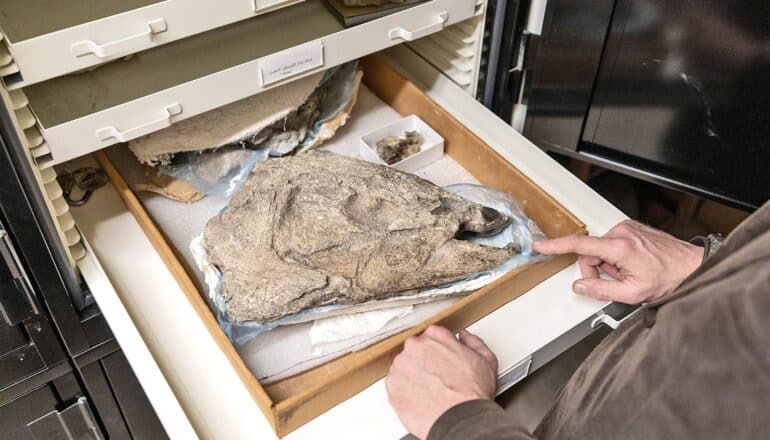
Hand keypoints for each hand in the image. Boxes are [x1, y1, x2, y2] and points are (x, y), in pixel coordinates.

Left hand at [385, 325, 497, 439]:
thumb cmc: (471, 394)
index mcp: (436, 336)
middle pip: (415, 349)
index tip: (442, 360)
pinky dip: (404, 390)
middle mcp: (415, 347)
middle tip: (437, 377)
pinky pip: (395, 384)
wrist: (458, 419)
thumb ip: (474, 342)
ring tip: (429, 390)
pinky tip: (419, 397)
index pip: (432, 335)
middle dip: (424, 361)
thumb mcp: (486, 361)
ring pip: (404, 366)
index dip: (439, 350)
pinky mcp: (391, 384)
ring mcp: (401, 365)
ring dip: (413, 375)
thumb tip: (465, 337)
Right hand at [533, 220, 703, 302]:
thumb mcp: (632, 293)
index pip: (579, 245)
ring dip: (608, 265)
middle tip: (614, 283)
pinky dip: (616, 257)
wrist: (692, 266)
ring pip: (601, 249)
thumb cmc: (670, 277)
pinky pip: (612, 244)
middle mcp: (622, 232)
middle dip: (596, 270)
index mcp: (620, 247)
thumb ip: (601, 290)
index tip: (540, 246)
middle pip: (590, 252)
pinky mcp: (632, 229)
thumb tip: (580, 286)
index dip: (555, 246)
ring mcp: (627, 228)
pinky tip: (632, 265)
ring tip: (628, 274)